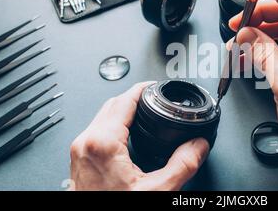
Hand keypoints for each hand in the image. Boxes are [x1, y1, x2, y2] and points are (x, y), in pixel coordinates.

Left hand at [70, 82, 209, 190]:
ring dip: (122, 110)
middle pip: (111, 104)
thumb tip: (199, 145)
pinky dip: (113, 124)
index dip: (143, 89)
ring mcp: (79, 152)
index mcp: (102, 143)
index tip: (154, 86)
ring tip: (143, 112)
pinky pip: (96, 130)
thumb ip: (183, 164)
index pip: (124, 100)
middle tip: (153, 99)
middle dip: (134, 98)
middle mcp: (85, 143)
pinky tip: (127, 132)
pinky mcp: (79, 161)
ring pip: (101, 116)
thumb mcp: (158, 191)